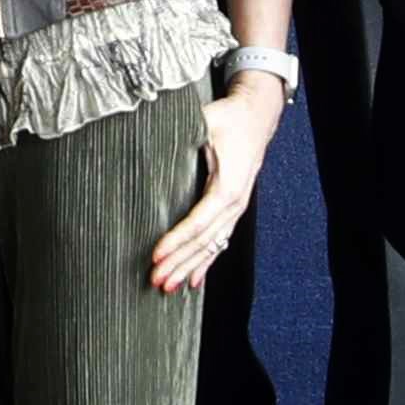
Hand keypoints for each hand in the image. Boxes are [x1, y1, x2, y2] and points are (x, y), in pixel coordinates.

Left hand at [154, 73, 281, 293]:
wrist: (256, 117)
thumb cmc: (228, 118)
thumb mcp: (204, 120)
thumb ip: (181, 131)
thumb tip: (148, 134)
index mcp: (227, 186)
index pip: (198, 221)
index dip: (176, 240)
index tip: (156, 255)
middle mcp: (235, 203)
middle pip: (204, 241)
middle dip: (179, 263)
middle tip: (155, 281)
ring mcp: (236, 209)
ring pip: (212, 247)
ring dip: (190, 268)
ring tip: (168, 288)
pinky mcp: (233, 210)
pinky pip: (219, 242)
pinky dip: (205, 263)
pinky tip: (193, 281)